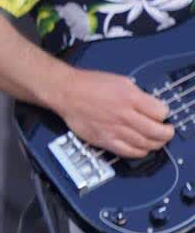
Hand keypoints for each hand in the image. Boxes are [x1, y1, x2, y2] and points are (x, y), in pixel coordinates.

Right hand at [53, 68, 174, 158]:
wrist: (66, 92)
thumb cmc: (89, 84)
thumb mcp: (120, 80)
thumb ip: (138, 95)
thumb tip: (152, 106)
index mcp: (129, 97)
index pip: (160, 112)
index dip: (164, 114)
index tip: (162, 114)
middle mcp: (124, 115)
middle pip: (157, 132)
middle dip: (166, 132)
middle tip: (167, 131)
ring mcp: (115, 130)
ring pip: (146, 144)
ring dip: (156, 143)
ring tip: (156, 140)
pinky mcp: (105, 140)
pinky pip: (130, 152)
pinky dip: (140, 152)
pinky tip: (141, 147)